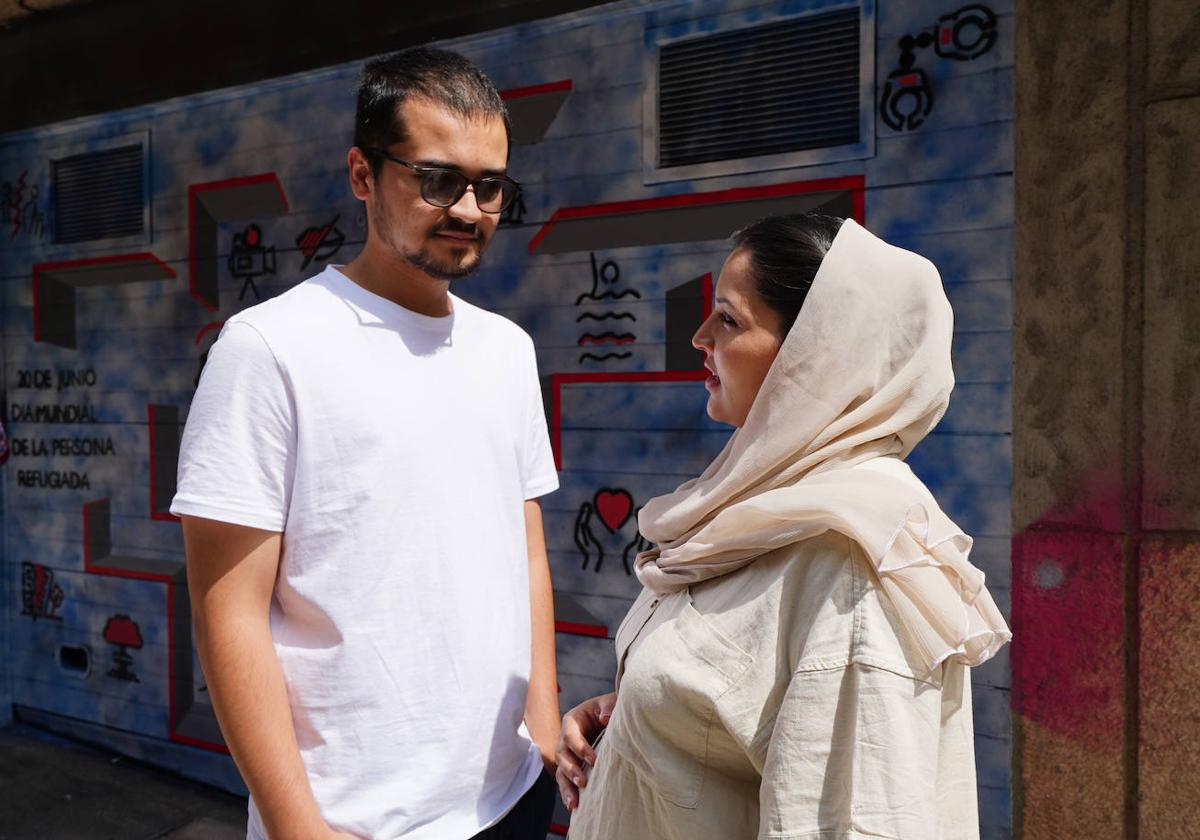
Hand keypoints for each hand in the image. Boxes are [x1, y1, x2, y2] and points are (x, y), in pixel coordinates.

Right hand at [554, 692, 616, 810]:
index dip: (580, 748)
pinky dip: (568, 793)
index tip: (594, 760)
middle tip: (582, 782)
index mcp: (572, 721)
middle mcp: (565, 739)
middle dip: (571, 770)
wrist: (608, 716)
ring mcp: (567, 754)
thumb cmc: (608, 708)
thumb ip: (608, 707)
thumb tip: (605, 718)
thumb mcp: (609, 702)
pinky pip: (565, 781)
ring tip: (574, 802)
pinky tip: (573, 806)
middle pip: (562, 755)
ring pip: (561, 772)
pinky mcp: (571, 766)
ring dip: (567, 786)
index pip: (570, 736)